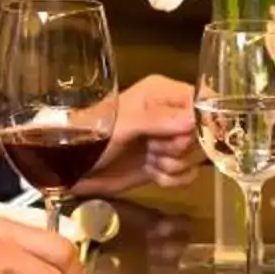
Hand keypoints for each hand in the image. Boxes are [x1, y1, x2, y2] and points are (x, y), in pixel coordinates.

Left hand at [78, 76, 199, 194]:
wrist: (74, 166)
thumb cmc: (95, 134)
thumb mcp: (126, 123)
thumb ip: (160, 120)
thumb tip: (194, 121)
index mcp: (162, 94)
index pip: (199, 102)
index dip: (196, 122)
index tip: (182, 134)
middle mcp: (169, 115)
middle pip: (199, 133)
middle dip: (177, 146)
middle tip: (153, 146)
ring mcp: (167, 142)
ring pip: (193, 157)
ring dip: (170, 164)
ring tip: (148, 158)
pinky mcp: (164, 166)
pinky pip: (186, 176)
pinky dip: (170, 179)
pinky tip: (152, 173)